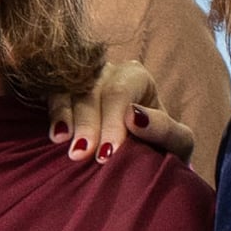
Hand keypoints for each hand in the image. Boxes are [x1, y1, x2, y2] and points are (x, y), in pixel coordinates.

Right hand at [47, 57, 195, 164]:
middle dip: (89, 125)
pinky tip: (56, 137)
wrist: (140, 158)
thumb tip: (135, 117)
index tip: (108, 153)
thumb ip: (166, 130)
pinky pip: (53, 95)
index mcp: (135, 77)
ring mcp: (81, 80)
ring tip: (67, 148)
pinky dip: (54, 114)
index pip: (121, 92)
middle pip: (93, 91)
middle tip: (82, 155)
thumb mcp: (177, 142)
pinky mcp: (61, 92)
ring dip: (67, 119)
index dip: (112, 121)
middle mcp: (106, 72)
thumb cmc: (158, 147)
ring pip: (70, 92)